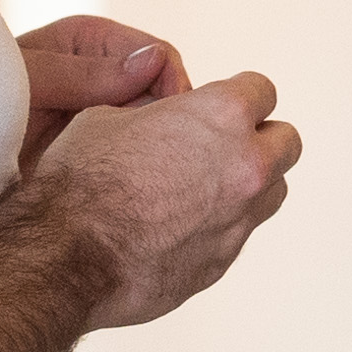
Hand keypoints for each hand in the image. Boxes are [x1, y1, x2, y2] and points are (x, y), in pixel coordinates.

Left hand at [17, 15, 187, 170]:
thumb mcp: (31, 81)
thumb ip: (87, 73)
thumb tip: (153, 61)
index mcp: (93, 41)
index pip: (159, 57)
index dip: (173, 89)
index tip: (174, 126)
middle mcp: (104, 73)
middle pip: (163, 95)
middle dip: (171, 123)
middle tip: (168, 160)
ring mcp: (103, 111)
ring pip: (154, 128)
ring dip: (158, 150)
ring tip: (154, 177)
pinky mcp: (98, 146)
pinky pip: (134, 155)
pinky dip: (141, 168)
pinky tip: (137, 188)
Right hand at [28, 70, 299, 330]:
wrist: (65, 256)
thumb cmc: (80, 182)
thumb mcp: (109, 115)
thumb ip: (156, 111)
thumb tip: (163, 115)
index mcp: (221, 116)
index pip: (262, 90)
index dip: (238, 94)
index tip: (224, 103)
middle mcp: (245, 166)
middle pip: (286, 142)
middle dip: (260, 138)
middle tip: (224, 144)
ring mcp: (240, 219)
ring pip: (274, 191)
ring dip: (251, 183)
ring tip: (206, 186)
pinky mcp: (224, 261)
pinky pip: (240, 233)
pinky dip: (221, 224)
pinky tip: (182, 225)